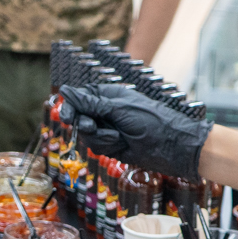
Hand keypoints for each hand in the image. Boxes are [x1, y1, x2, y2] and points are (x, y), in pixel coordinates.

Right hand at [59, 83, 211, 180]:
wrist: (172, 147)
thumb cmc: (151, 122)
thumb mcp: (119, 110)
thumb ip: (90, 103)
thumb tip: (65, 90)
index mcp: (108, 96)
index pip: (79, 97)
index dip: (70, 107)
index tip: (68, 117)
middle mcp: (105, 111)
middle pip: (79, 117)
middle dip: (85, 124)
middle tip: (91, 126)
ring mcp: (108, 129)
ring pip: (86, 135)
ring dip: (101, 137)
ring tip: (119, 137)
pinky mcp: (111, 145)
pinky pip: (96, 146)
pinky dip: (107, 146)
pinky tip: (122, 144)